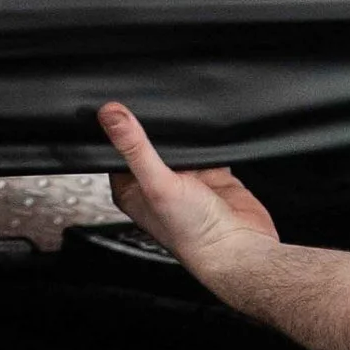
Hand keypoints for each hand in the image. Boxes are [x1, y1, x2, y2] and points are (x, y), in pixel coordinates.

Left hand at [97, 102, 279, 290]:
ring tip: (180, 114)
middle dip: (151, 127)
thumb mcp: (156, 184)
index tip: (116, 103)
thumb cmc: (192, 233)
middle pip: (148, 143)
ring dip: (181, 135)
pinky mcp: (212, 175)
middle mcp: (156, 185)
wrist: (239, 248)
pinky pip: (205, 148)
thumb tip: (110, 115)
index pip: (116, 151)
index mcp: (132, 190)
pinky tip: (205, 132)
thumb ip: (134, 147)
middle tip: (150, 101)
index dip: (116, 130)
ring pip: (178, 145)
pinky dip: (206, 140)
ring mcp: (185, 180)